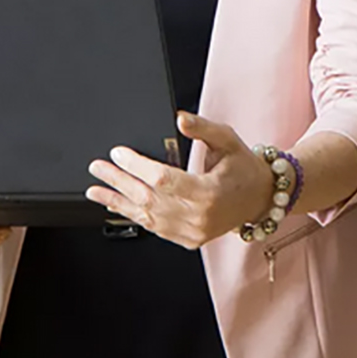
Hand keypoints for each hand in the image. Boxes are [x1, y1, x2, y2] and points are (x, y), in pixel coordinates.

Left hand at [88, 112, 271, 249]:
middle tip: (98, 168)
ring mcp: (192, 232)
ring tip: (95, 191)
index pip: (162, 178)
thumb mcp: (227, 139)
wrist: (261, 199)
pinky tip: (117, 206)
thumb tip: (179, 118)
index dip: (136, 165)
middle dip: (118, 182)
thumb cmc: (245, 168)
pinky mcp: (188, 239)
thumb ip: (201, 128)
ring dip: (118, 203)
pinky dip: (134, 216)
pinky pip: (155, 229)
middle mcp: (199, 216)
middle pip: (148, 198)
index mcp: (208, 191)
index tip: (118, 153)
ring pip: (147, 218)